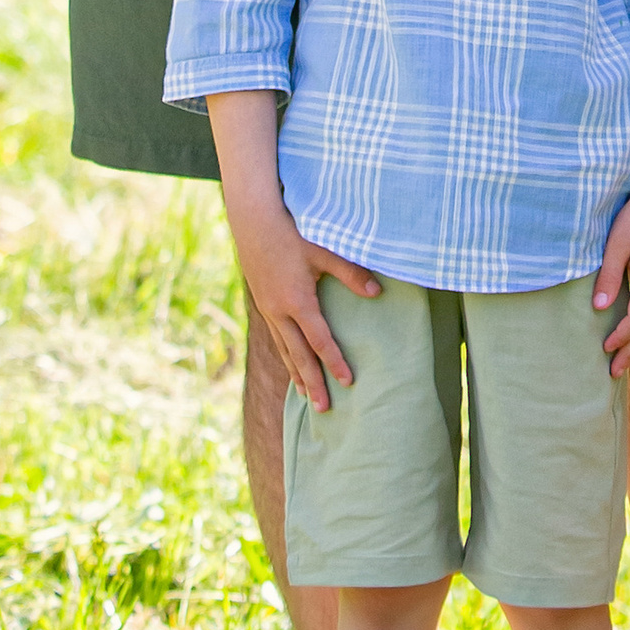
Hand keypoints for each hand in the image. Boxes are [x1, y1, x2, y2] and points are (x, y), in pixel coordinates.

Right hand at [225, 191, 379, 413]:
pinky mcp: (263, 302)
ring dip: (296, 374)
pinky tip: (291, 362)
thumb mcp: (324, 250)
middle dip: (312, 383)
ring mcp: (268, 309)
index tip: (348, 383)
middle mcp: (280, 312)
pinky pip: (276, 337)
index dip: (335, 363)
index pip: (320, 341)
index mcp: (297, 302)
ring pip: (284, 349)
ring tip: (305, 396)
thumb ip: (351, 273)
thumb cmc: (291, 231)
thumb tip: (377, 292)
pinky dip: (286, 355)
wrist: (252, 219)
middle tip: (324, 409)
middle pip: (299, 355)